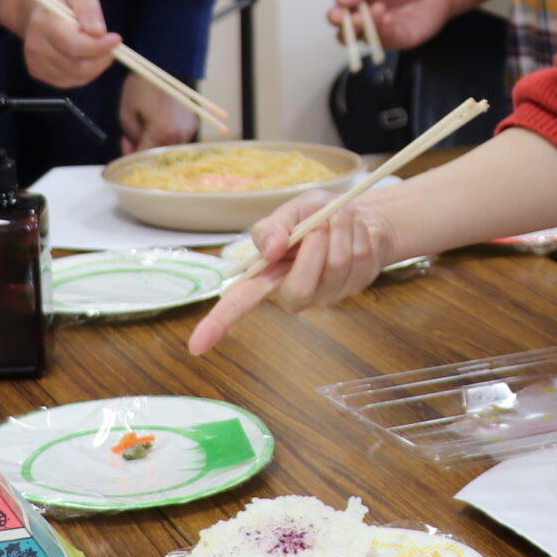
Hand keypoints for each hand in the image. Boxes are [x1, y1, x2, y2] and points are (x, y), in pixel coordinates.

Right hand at [0, 0, 120, 88]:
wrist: (33, 12)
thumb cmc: (61, 1)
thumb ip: (88, 9)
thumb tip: (99, 31)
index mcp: (44, 23)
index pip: (75, 45)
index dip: (99, 46)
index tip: (117, 39)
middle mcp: (36, 47)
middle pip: (78, 66)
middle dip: (101, 58)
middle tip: (112, 46)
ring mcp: (36, 63)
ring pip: (77, 76)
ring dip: (95, 66)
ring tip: (99, 48)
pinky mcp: (39, 73)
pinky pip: (71, 81)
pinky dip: (85, 73)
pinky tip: (86, 57)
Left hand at [121, 71, 197, 152]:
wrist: (164, 65)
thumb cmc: (142, 87)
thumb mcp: (126, 114)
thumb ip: (130, 138)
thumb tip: (132, 151)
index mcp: (162, 133)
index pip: (144, 157)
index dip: (130, 156)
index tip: (124, 145)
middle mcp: (179, 135)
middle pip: (157, 157)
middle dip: (142, 151)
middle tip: (129, 138)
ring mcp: (188, 131)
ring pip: (168, 150)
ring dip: (155, 145)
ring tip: (144, 130)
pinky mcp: (192, 125)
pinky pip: (177, 140)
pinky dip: (167, 138)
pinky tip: (158, 126)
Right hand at [188, 189, 399, 353]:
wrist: (359, 214)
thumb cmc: (316, 215)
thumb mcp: (289, 211)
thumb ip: (273, 226)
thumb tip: (270, 249)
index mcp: (268, 274)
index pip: (239, 302)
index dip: (218, 323)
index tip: (197, 345)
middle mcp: (294, 291)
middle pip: (299, 289)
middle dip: (314, 249)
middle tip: (321, 223)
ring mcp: (325, 294)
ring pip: (334, 268)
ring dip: (340, 232)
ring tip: (338, 218)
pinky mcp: (353, 288)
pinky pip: (357, 261)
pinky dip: (357, 235)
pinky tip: (355, 231)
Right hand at [334, 0, 451, 52]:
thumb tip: (340, 0)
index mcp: (357, 2)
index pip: (337, 14)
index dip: (334, 16)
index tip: (337, 15)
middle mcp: (366, 19)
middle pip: (346, 34)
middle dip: (348, 28)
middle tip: (356, 19)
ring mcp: (381, 32)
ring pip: (365, 39)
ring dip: (369, 27)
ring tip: (380, 10)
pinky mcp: (397, 40)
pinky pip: (385, 41)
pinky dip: (385, 31)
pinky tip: (390, 19)